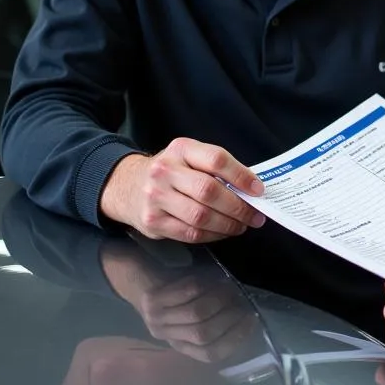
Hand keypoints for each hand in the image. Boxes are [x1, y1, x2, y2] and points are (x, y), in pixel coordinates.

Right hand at [100, 138, 265, 244]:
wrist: (126, 185)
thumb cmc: (170, 171)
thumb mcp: (189, 157)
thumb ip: (216, 168)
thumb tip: (251, 189)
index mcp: (181, 149)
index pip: (216, 159)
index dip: (241, 176)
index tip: (258, 190)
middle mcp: (165, 171)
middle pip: (209, 191)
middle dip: (238, 207)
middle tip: (255, 215)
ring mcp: (156, 197)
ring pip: (200, 216)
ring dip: (228, 224)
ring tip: (241, 225)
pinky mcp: (153, 222)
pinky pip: (190, 233)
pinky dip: (212, 235)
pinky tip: (222, 232)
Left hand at [101, 245, 258, 363]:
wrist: (139, 279)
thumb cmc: (175, 294)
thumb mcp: (194, 311)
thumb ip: (216, 320)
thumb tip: (249, 318)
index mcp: (179, 345)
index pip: (210, 354)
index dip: (234, 339)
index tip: (251, 320)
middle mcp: (167, 337)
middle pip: (203, 334)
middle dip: (229, 316)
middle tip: (242, 301)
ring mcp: (156, 320)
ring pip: (195, 314)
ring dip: (218, 299)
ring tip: (230, 288)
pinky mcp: (151, 300)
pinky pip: (184, 293)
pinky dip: (202, 286)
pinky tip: (210, 279)